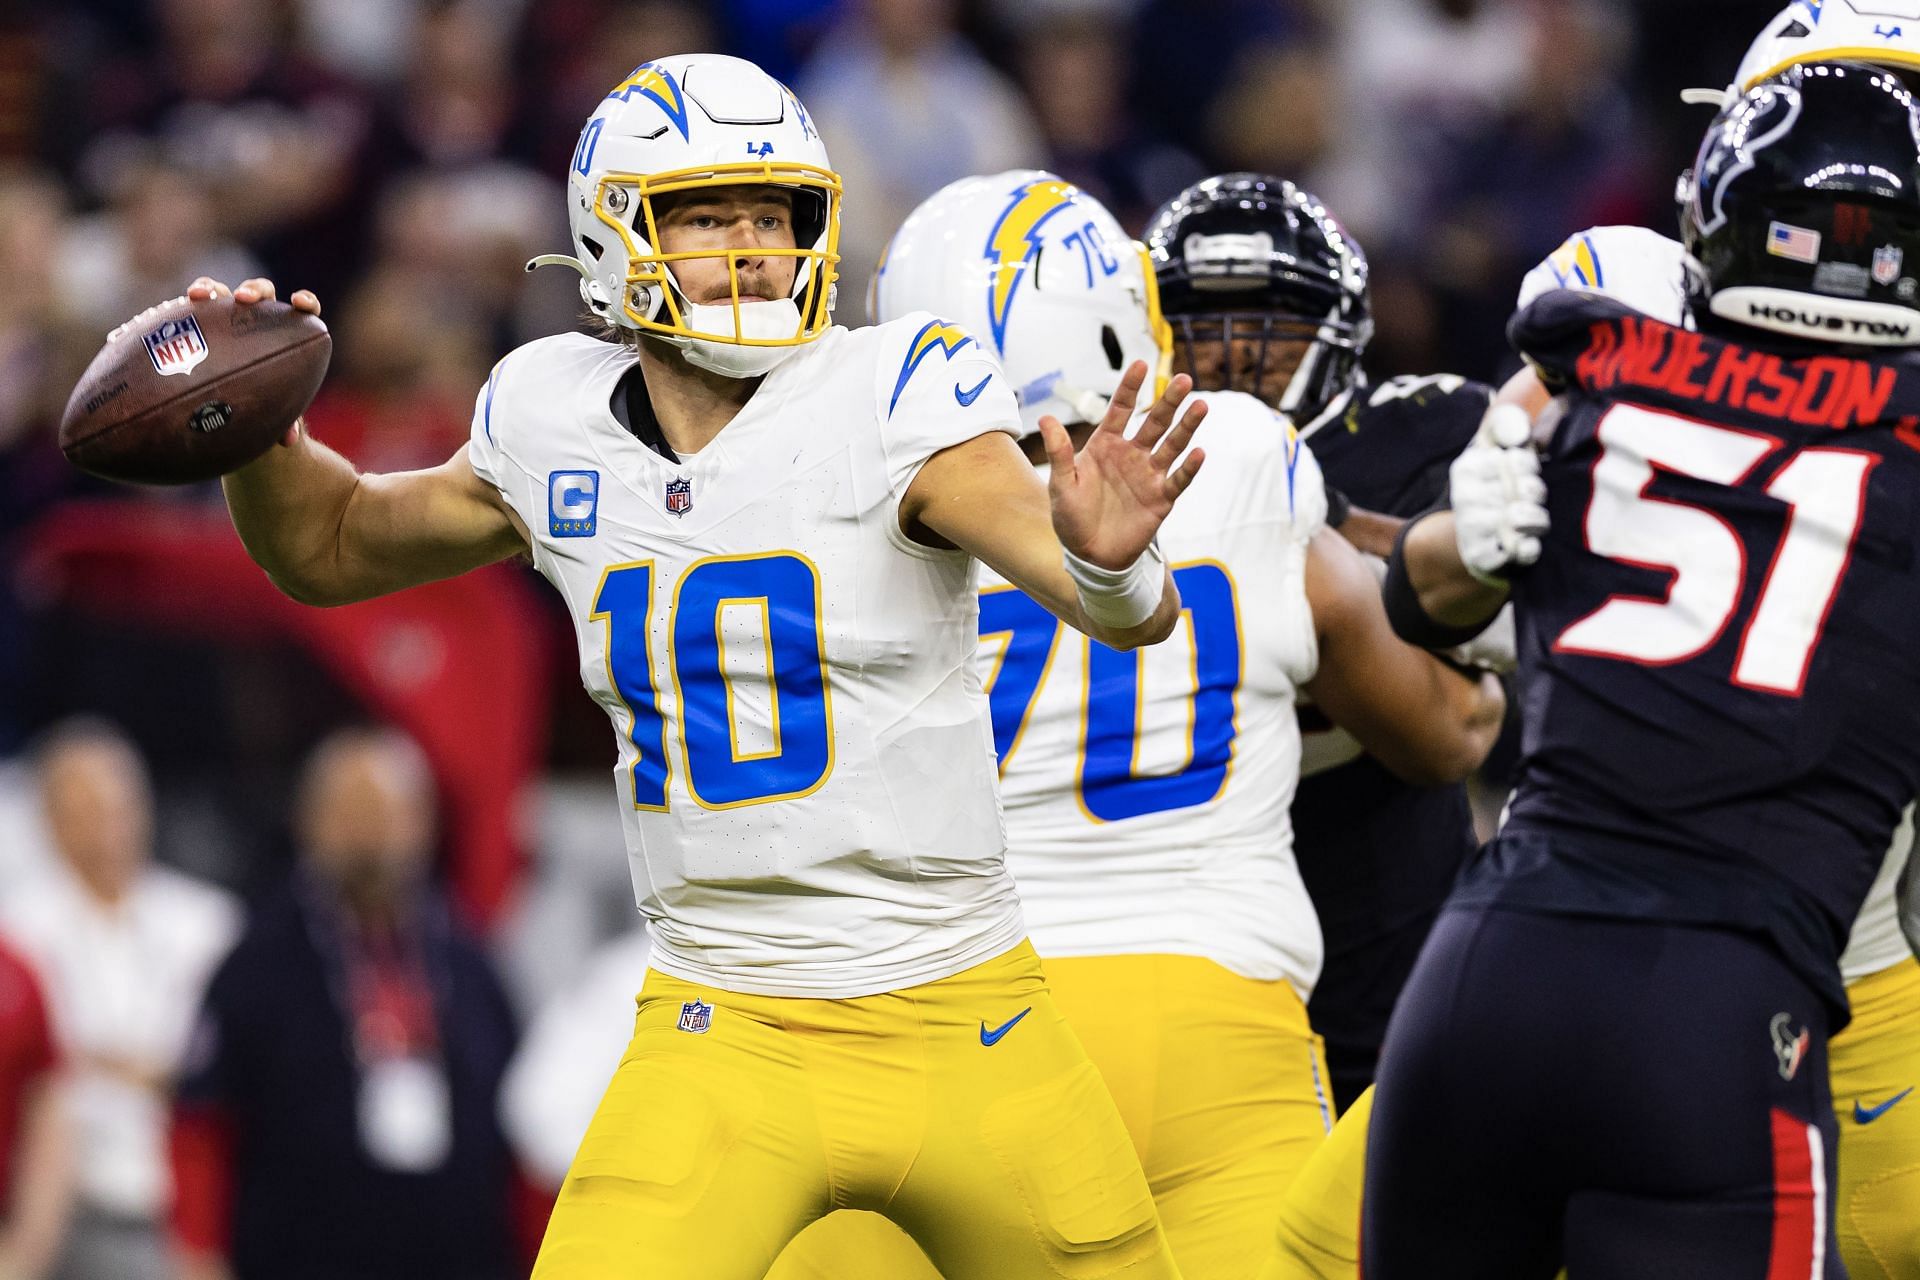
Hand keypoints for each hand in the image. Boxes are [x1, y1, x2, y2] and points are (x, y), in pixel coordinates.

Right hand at [188, 276, 322, 446]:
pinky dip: (182, 312)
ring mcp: (227, 316)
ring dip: (212, 289)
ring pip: (221, 293)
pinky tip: (171, 313)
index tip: (301, 304)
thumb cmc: (263, 403)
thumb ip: (284, 420)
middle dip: (253, 290)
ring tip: (200, 297)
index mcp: (286, 331)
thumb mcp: (275, 410)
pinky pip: (189, 312)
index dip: (305, 301)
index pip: (302, 308)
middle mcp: (257, 317)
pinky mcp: (200, 321)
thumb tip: (288, 441)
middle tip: (244, 299)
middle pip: (260, 291)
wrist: (237, 403)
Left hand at [1042, 362, 1205, 570]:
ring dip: (1186, 427)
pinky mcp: (1161, 499)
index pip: (1120, 410)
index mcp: (1105, 446)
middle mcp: (1131, 455)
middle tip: (1184, 379)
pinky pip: (1178, 479)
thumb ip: (1059, 453)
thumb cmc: (1071, 519)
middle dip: (1169, 401)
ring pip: (1171, 445)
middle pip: (1154, 422)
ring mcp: (1148, 476)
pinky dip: (1188, 467)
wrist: (1089, 556)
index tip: (1141, 364)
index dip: (1130, 388)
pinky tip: (1199, 452)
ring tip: (1200, 406)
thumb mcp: (1061, 485)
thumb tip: (1045, 419)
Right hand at [1450, 402, 1546, 584]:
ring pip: (1524, 518)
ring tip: (1532, 520)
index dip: (1529, 467)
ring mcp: (1470, 528)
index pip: (1517, 459)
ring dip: (1537, 520)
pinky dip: (1529, 548)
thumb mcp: (1494, 453)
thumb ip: (1504, 426)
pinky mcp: (1480, 556)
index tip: (1525, 472)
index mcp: (1467, 467)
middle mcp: (1464, 496)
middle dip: (1536, 494)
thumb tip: (1519, 429)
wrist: (1474, 540)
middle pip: (1526, 489)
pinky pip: (1521, 550)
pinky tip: (1525, 544)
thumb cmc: (1494, 490)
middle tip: (1531, 499)